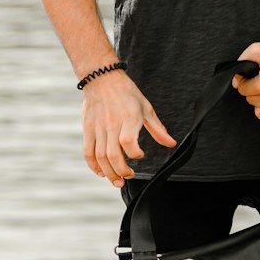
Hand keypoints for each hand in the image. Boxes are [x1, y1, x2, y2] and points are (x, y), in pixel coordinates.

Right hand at [81, 72, 175, 187]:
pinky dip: (93, 165)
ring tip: (117, 180)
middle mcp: (112, 124)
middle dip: (121, 171)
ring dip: (108, 173)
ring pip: (100, 157)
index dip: (135, 154)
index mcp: (128, 118)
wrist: (101, 78)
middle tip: (129, 177)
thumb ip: (158, 129)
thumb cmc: (127, 93)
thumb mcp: (146, 108)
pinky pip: (88, 152)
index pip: (128, 142)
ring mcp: (98, 127)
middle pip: (113, 155)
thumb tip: (171, 144)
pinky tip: (101, 173)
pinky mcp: (87, 129)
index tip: (141, 155)